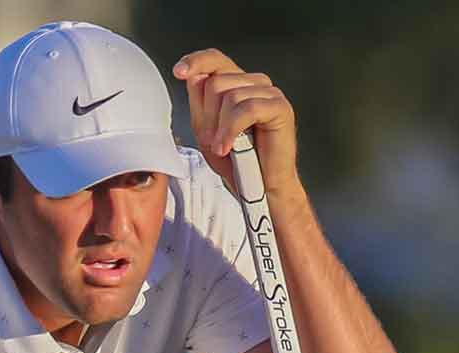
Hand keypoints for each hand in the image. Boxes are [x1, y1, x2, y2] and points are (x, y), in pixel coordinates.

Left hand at [172, 49, 299, 197]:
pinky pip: (246, 108)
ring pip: (230, 95)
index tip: (178, 72)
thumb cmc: (235, 161)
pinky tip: (229, 147)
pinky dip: (232, 130)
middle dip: (208, 115)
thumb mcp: (206, 129)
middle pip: (216, 81)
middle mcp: (255, 83)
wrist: (259, 187)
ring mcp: (270, 93)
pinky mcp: (280, 107)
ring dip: (220, 127)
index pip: (215, 59)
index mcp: (237, 84)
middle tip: (213, 140)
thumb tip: (195, 76)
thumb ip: (199, 102)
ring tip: (222, 147)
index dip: (196, 61)